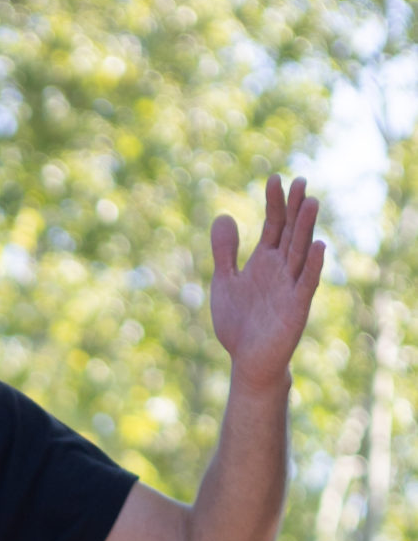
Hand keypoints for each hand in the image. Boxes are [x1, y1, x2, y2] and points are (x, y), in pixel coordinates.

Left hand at [211, 176, 324, 389]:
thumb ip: (224, 252)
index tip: (274, 178)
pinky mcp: (296, 307)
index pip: (273, 224)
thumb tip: (224, 215)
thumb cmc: (238, 324)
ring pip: (300, 251)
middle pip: (291, 231)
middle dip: (294, 208)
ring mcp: (290, 286)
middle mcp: (281, 268)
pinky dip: (312, 265)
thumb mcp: (224, 283)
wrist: (247, 362)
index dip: (274, 202)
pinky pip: (306, 283)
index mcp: (265, 260)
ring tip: (311, 201)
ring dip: (306, 228)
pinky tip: (318, 244)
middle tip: (300, 180)